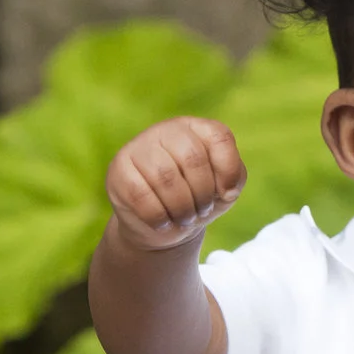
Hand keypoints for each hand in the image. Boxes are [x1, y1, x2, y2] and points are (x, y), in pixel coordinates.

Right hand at [106, 117, 245, 251]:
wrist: (163, 225)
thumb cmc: (197, 200)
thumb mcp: (223, 189)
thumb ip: (234, 178)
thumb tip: (226, 188)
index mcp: (195, 128)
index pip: (219, 137)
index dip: (228, 170)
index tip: (226, 194)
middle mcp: (166, 130)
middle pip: (192, 158)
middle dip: (202, 194)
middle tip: (200, 211)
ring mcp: (138, 147)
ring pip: (165, 177)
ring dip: (182, 208)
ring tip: (184, 218)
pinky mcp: (118, 170)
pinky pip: (140, 195)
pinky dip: (158, 217)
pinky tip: (163, 222)